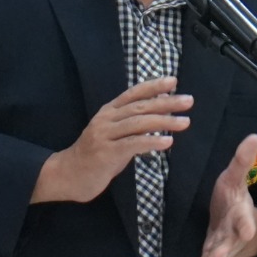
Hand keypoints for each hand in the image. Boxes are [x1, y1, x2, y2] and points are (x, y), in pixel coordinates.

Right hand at [32, 78, 190, 203]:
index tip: (173, 81)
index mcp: (109, 111)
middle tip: (189, 101)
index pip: (133, 93)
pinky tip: (167, 142)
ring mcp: (105, 136)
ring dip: (164, 122)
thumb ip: (134, 123)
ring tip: (184, 122)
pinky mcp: (106, 153)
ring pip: (138, 124)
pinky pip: (132, 145)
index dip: (153, 86)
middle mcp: (106, 119)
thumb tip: (161, 110)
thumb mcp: (115, 134)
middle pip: (140, 107)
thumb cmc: (96, 155)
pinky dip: (151, 142)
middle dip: (167, 103)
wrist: (68, 175)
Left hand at [191, 134, 256, 256]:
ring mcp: (225, 244)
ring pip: (220, 254)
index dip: (247, 225)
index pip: (245, 218)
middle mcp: (234, 231)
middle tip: (220, 256)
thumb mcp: (235, 177)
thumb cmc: (233, 196)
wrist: (234, 219)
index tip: (248, 232)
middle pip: (232, 241)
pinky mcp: (213, 251)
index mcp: (241, 211)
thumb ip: (242, 160)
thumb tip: (255, 136)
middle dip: (226, 248)